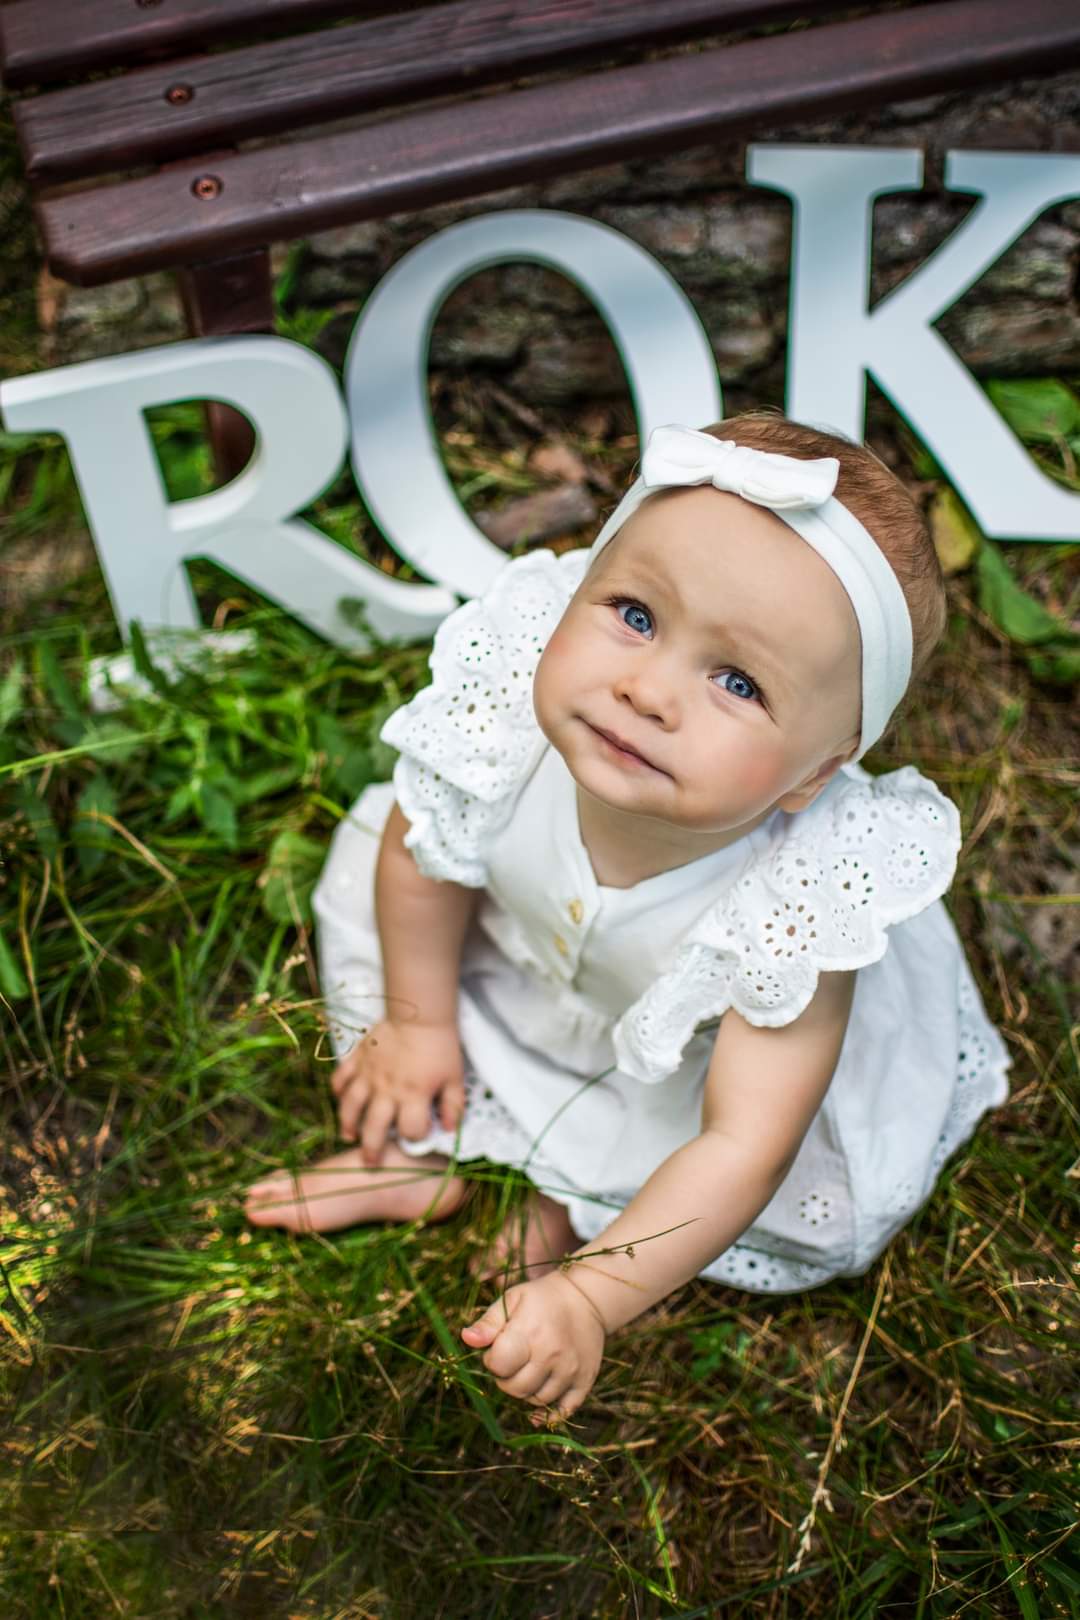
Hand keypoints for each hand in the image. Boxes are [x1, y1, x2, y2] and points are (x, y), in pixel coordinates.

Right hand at [331, 1018, 464, 1164]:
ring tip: (349, 1136)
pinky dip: (338, 1089)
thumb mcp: (455, 1077)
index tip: (419, 1133)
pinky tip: (342, 1098)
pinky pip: (340, 1078)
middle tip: (370, 1162)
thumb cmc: (440, 1046)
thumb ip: (453, 1106)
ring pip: (350, 1107)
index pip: (410, 1130)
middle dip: (371, 1150)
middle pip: (373, 1128)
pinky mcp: (357, 1059)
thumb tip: (450, 1130)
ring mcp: (368, 1075)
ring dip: (348, 1124)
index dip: (416, 1137)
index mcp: (413, 1096)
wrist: (419, 1013)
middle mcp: (387, 1090)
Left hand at [460, 1269, 605, 1418]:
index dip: (492, 1360)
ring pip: (537, 1400)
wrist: (586, 1298)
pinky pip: (564, 1411)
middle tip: (511, 1362)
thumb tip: (466, 1339)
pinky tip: (539, 1411)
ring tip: (527, 1371)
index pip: (498, 1365)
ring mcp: (570, 1370)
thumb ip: (488, 1322)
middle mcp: (551, 1355)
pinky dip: (549, 1415)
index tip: (498, 1349)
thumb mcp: (513, 1299)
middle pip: (516, 1388)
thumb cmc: (542, 1298)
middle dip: (506, 1379)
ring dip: (526, 1391)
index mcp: (529, 1333)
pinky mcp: (585, 1381)